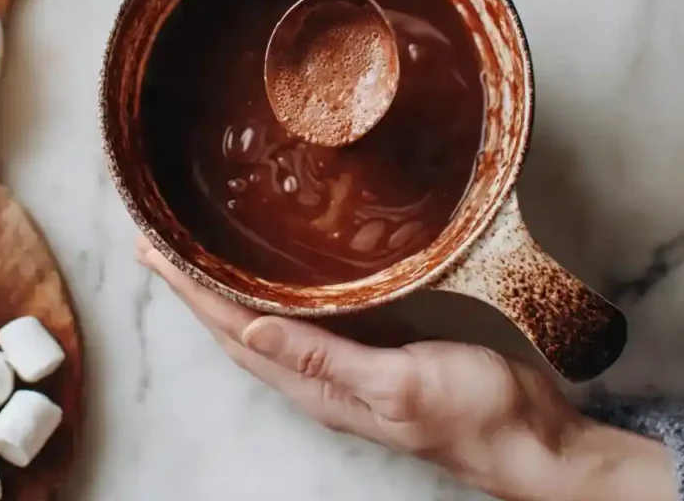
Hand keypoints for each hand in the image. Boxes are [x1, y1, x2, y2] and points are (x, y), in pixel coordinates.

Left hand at [136, 235, 675, 500]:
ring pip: (264, 321)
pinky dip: (271, 295)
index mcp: (316, 385)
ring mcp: (343, 365)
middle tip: (157, 245)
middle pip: (236, 326)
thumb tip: (253, 328)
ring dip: (224, 290)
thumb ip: (328, 358)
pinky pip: (302, 319)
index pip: (235, 331)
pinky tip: (270, 277)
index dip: (191, 293)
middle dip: (193, 287)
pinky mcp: (371, 349)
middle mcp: (318, 376)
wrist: (528, 438)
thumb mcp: (401, 383)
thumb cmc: (474, 412)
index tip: (155, 253)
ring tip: (195, 257)